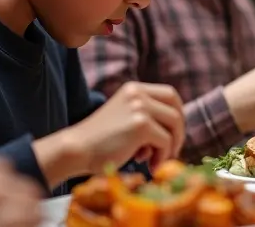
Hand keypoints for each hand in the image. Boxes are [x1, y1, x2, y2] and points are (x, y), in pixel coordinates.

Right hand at [67, 82, 183, 172]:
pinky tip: (148, 165)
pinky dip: (162, 156)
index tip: (173, 133)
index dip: (177, 114)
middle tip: (171, 150)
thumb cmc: (99, 141)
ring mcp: (140, 107)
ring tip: (154, 161)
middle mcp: (138, 93)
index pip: (170, 95)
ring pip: (174, 125)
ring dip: (170, 146)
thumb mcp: (124, 117)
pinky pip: (166, 141)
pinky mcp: (141, 125)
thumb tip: (176, 129)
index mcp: (134, 89)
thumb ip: (146, 116)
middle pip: (176, 108)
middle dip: (178, 131)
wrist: (75, 150)